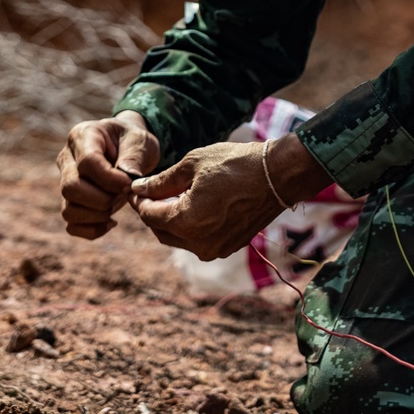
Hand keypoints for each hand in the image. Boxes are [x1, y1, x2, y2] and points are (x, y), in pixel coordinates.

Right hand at [57, 111, 159, 239]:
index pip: (87, 162)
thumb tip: (128, 179)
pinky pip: (72, 225)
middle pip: (71, 188)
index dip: (110, 179)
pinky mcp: (70, 201)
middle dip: (103, 199)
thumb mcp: (139, 140)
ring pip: (68, 210)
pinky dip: (93, 230)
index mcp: (83, 136)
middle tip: (124, 194)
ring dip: (98, 215)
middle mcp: (67, 159)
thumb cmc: (133, 140)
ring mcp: (64, 182)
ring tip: (118, 204)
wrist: (127, 147)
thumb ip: (134, 157)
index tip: (129, 183)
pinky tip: (111, 221)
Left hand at [128, 133, 327, 260]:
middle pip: (160, 231)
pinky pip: (198, 241)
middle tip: (150, 192)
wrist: (277, 176)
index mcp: (186, 222)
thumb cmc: (235, 164)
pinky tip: (192, 206)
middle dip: (152, 213)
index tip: (135, 187)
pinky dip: (189, 227)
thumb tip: (138, 188)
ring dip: (170, 221)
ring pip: (178, 239)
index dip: (139, 200)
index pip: (149, 215)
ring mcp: (214, 249)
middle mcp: (198, 243)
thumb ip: (161, 182)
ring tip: (171, 197)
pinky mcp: (228, 247)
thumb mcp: (192, 165)